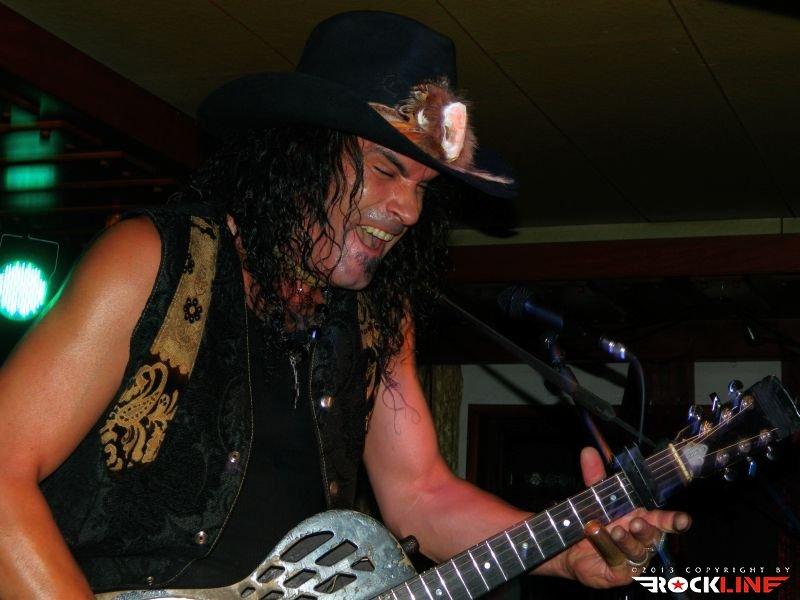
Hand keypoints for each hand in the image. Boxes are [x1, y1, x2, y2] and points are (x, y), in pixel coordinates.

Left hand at [545, 447, 690, 588]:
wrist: (569, 547)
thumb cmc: (593, 520)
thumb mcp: (594, 497)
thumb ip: (595, 476)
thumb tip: (589, 452)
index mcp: (642, 520)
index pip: (664, 521)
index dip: (675, 521)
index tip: (684, 520)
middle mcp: (641, 541)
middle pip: (653, 537)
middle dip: (647, 530)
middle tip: (636, 522)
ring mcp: (631, 559)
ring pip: (636, 551)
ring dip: (626, 541)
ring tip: (613, 530)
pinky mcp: (618, 573)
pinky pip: (616, 561)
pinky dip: (606, 547)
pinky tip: (596, 536)